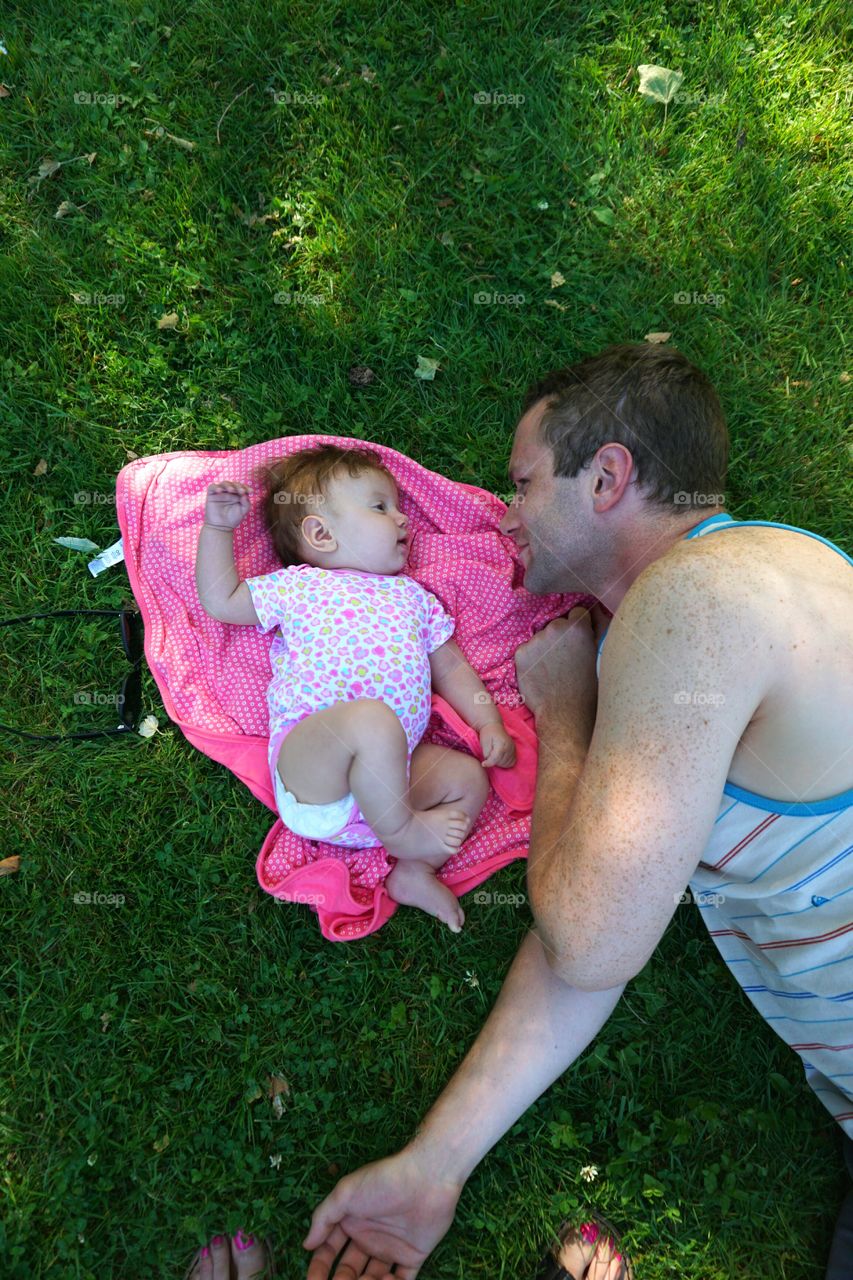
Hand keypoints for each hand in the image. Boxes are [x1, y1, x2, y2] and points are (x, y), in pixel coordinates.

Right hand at [203, 481, 250, 530]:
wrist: (221, 527)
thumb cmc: (233, 519)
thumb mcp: (243, 511)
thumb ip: (246, 504)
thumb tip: (245, 495)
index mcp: (238, 494)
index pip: (242, 487)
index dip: (246, 487)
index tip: (251, 491)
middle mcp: (229, 492)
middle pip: (234, 484)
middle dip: (238, 486)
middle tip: (241, 491)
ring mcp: (221, 492)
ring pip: (224, 483)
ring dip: (228, 485)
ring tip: (231, 490)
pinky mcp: (211, 494)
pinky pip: (212, 487)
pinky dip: (216, 487)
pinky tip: (220, 491)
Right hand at [303, 1145, 462, 1279]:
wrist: (428, 1178)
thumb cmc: (384, 1181)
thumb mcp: (346, 1193)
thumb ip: (323, 1218)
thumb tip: (306, 1244)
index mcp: (351, 1222)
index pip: (329, 1252)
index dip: (319, 1268)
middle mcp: (368, 1237)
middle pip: (348, 1270)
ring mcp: (390, 1248)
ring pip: (372, 1279)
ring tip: (368, 1279)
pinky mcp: (412, 1257)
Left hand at [479, 721, 515, 768]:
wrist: (494, 726)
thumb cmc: (487, 734)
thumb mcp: (483, 742)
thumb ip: (486, 753)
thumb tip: (489, 761)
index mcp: (501, 743)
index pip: (496, 759)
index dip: (489, 763)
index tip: (483, 763)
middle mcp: (509, 746)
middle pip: (501, 762)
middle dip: (494, 762)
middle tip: (488, 757)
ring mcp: (513, 748)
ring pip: (507, 763)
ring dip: (499, 763)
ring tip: (494, 757)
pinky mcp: (515, 750)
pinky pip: (512, 762)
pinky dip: (506, 763)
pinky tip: (500, 758)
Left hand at [515, 605, 603, 729]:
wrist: (564, 712)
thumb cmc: (588, 687)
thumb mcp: (600, 654)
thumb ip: (598, 629)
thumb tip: (596, 612)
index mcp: (578, 627)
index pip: (577, 612)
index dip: (579, 626)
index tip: (578, 640)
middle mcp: (555, 628)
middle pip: (558, 624)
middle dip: (561, 636)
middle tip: (566, 658)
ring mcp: (536, 640)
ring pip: (541, 637)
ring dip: (545, 647)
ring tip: (553, 668)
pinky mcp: (521, 653)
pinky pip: (527, 649)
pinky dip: (532, 659)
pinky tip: (541, 673)